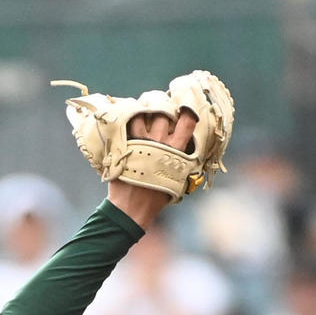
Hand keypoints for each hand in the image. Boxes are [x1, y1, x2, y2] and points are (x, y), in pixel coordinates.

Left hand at [107, 108, 198, 228]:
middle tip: (160, 105)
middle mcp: (160, 142)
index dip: (187, 111)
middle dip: (163, 107)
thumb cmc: (156, 199)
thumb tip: (189, 154)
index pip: (188, 121)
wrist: (131, 209)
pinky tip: (130, 118)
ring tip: (144, 109)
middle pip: (164, 113)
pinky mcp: (126, 145)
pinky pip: (128, 124)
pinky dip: (130, 118)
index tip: (184, 109)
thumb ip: (182, 165)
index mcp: (176, 150)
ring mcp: (141, 141)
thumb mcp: (177, 182)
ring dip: (145, 110)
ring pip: (145, 114)